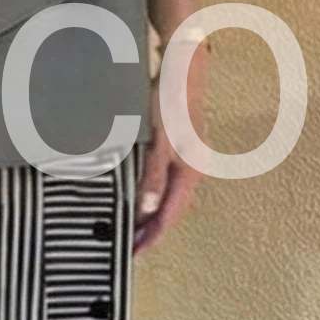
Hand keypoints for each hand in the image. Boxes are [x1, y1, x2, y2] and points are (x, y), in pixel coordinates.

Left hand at [134, 40, 209, 252]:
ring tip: (132, 231)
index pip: (170, 214)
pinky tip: (138, 199)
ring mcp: (185, 159)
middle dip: (151, 231)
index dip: (152, 235)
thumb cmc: (172, 101)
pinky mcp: (176, 149)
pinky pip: (163, 182)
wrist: (182, 67)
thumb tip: (148, 210)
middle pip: (171, 210)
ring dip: (151, 215)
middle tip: (129, 249)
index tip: (134, 253)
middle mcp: (191, 169)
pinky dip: (151, 196)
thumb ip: (154, 174)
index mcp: (190, 171)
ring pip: (168, 197)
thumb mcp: (161, 139)